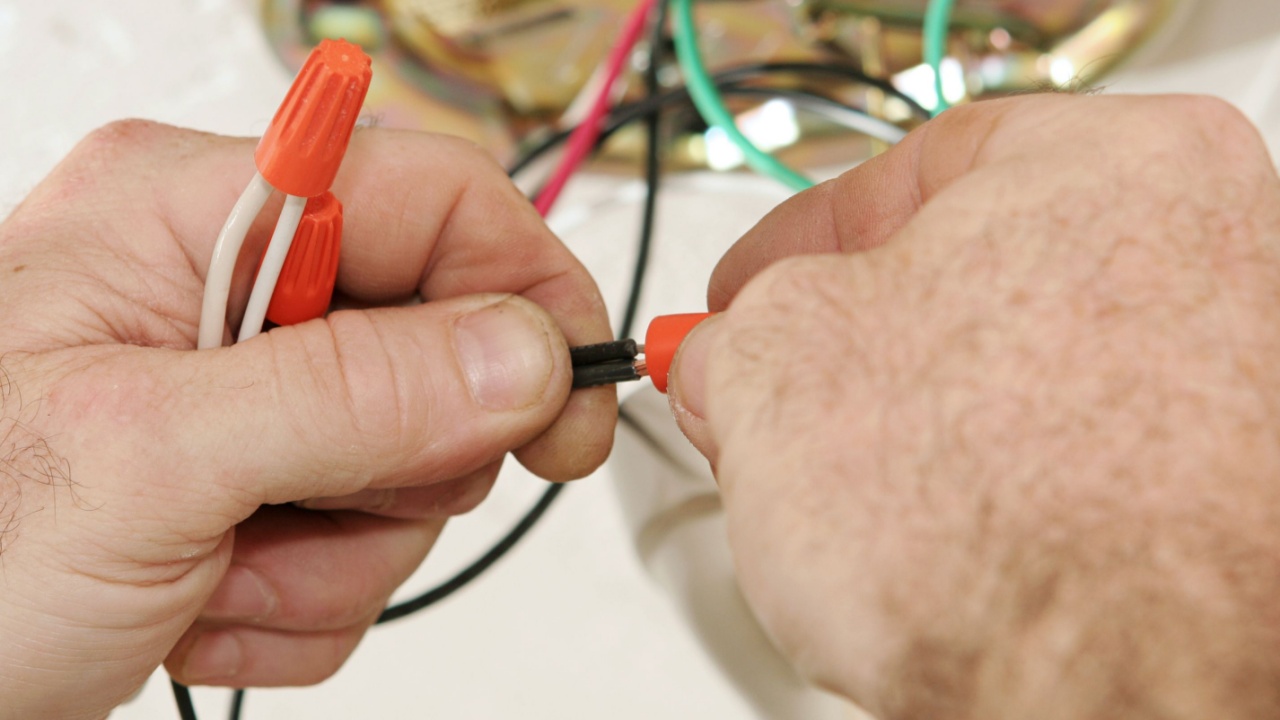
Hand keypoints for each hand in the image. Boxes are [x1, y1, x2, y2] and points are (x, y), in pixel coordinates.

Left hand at [0, 121, 613, 718]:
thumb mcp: (146, 462)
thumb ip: (347, 395)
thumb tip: (522, 354)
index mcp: (193, 216)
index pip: (434, 194)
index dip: (525, 284)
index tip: (571, 394)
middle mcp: (229, 289)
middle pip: (442, 343)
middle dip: (399, 462)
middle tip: (308, 507)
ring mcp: (249, 394)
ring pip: (411, 462)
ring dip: (335, 552)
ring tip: (215, 570)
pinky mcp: (258, 481)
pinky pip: (362, 541)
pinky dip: (303, 598)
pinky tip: (201, 601)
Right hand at [670, 95, 1279, 717]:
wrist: (1127, 690)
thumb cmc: (1003, 522)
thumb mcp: (771, 367)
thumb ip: (733, 331)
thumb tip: (725, 353)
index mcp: (1119, 165)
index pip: (916, 167)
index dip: (796, 242)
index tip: (743, 295)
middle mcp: (1210, 258)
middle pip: (971, 282)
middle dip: (850, 348)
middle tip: (774, 397)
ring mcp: (1233, 385)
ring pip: (1015, 385)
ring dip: (913, 431)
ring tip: (849, 502)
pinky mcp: (1228, 505)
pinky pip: (1070, 471)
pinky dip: (993, 498)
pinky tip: (937, 547)